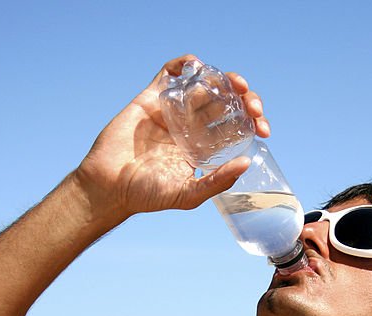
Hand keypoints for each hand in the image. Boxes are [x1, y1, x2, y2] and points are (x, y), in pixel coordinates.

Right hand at [75, 54, 270, 220]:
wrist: (108, 185)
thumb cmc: (145, 195)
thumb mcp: (188, 195)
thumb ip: (216, 181)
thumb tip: (246, 163)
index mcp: (202, 148)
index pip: (234, 127)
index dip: (252, 123)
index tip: (263, 128)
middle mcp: (189, 127)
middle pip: (224, 103)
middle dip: (244, 99)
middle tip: (253, 106)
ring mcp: (171, 111)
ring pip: (203, 85)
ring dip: (223, 79)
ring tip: (236, 84)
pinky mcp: (150, 98)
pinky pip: (169, 74)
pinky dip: (185, 64)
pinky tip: (197, 66)